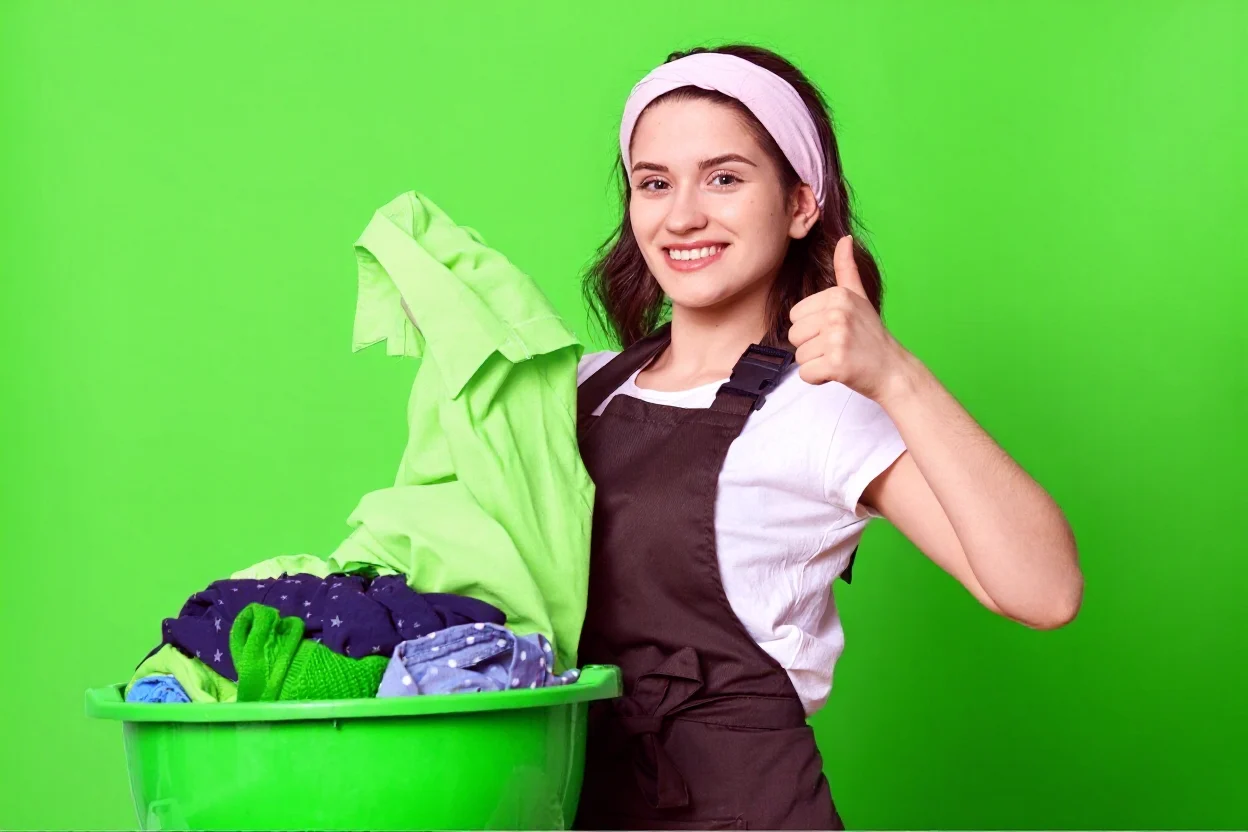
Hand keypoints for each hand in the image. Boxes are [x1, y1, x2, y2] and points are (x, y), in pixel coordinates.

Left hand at [787, 235, 906, 401]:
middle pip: (794, 335)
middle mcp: (837, 313)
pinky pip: (806, 374)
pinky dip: (818, 378)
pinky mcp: (836, 364)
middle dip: (812, 346)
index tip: (834, 331)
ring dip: (816, 362)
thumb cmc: (871, 335)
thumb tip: (844, 237)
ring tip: (840, 357)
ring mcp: (837, 338)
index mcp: (837, 295)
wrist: (892, 369)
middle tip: (838, 347)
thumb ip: (846, 269)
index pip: (795, 316)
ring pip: (799, 356)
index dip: (811, 328)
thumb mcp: (859, 297)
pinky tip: (838, 371)